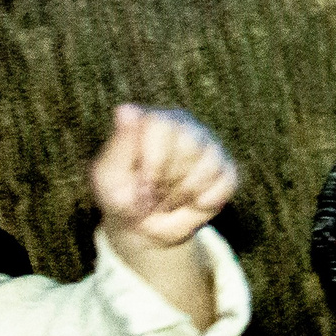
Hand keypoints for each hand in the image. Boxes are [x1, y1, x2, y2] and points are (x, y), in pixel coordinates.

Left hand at [93, 105, 236, 250]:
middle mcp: (185, 125)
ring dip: (183, 194)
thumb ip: (120, 143)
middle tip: (152, 195)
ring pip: (208, 166)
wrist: (141, 228)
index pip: (162, 125)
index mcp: (154, 120)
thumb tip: (124, 108)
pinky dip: (206, 200)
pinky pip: (226, 182)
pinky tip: (191, 202)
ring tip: (168, 200)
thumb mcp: (109, 174)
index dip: (153, 162)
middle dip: (168, 182)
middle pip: (188, 146)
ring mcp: (209, 146)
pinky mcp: (226, 169)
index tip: (141, 186)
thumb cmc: (119, 196)